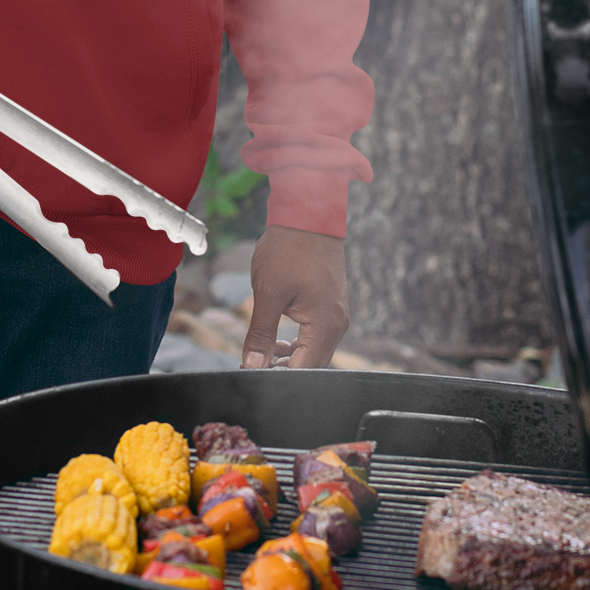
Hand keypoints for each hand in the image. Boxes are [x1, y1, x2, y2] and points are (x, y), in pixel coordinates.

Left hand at [241, 224, 348, 370]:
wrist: (308, 213)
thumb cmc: (289, 248)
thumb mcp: (268, 292)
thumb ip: (261, 333)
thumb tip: (252, 364)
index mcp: (326, 324)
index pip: (305, 370)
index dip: (277, 377)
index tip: (251, 374)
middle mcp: (338, 323)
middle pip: (312, 364)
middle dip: (283, 370)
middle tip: (253, 366)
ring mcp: (337, 313)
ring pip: (314, 350)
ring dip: (290, 358)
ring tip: (263, 355)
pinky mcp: (331, 305)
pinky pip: (316, 335)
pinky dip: (298, 343)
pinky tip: (278, 340)